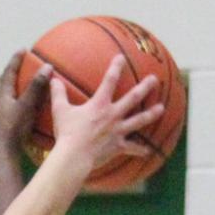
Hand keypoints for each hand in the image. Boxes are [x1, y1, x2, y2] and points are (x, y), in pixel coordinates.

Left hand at [0, 53, 48, 155]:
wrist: (3, 152)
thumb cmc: (13, 127)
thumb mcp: (26, 105)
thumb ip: (36, 86)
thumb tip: (47, 67)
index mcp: (3, 94)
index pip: (9, 71)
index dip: (16, 59)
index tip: (23, 49)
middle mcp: (1, 102)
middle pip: (6, 82)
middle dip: (14, 71)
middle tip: (23, 63)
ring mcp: (3, 113)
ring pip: (10, 94)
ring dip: (18, 86)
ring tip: (28, 81)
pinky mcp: (8, 123)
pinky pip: (15, 105)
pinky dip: (23, 100)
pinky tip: (31, 105)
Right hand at [48, 55, 161, 176]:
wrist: (74, 156)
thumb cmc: (67, 133)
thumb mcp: (60, 111)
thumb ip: (58, 93)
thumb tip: (52, 78)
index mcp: (99, 104)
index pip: (109, 81)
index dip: (116, 67)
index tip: (122, 58)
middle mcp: (113, 115)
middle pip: (132, 98)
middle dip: (144, 87)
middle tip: (154, 79)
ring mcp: (117, 131)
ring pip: (138, 121)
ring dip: (151, 114)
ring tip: (161, 108)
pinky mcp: (118, 147)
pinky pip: (132, 148)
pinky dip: (140, 150)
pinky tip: (148, 151)